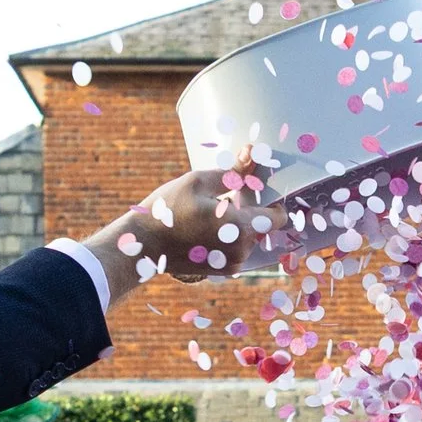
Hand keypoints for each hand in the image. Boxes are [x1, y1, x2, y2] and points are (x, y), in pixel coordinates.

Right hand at [81, 155, 283, 299]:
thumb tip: (253, 152)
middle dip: (252, 207)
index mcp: (240, 228)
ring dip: (241, 220)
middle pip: (263, 225)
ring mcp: (233, 263)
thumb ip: (232, 171)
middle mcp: (241, 250)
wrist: (143, 246)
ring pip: (250, 236)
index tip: (258, 188)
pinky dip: (231, 234)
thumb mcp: (198, 182)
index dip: (272, 200)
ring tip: (215, 207)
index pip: (278, 217)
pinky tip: (210, 222)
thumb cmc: (168, 211)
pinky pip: (238, 247)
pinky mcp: (223, 269)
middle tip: (228, 191)